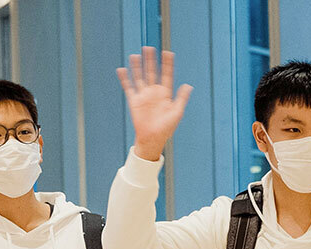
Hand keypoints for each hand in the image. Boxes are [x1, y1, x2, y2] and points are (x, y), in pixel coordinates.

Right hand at [116, 46, 193, 161]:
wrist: (152, 139)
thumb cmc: (166, 128)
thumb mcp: (177, 112)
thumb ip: (182, 98)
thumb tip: (188, 85)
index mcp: (165, 93)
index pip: (167, 75)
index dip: (167, 64)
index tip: (168, 53)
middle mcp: (154, 92)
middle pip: (152, 72)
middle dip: (150, 60)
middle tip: (149, 48)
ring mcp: (143, 96)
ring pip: (140, 77)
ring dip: (137, 66)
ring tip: (135, 55)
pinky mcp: (134, 101)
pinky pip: (128, 87)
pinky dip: (125, 79)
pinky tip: (122, 70)